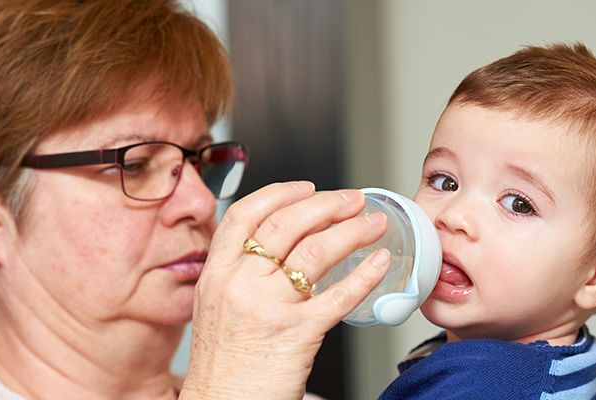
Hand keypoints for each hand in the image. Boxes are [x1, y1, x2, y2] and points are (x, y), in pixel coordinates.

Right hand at [180, 182, 389, 399]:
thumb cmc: (223, 367)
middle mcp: (239, 283)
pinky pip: (339, 295)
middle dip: (326, 203)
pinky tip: (379, 265)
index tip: (306, 187)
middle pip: (287, 223)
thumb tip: (279, 254)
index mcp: (216, 274)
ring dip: (352, 230)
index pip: (245, 214)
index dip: (280, 193)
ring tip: (372, 224)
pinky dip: (365, 276)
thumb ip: (241, 278)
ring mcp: (268, 307)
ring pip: (316, 251)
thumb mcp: (216, 310)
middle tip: (352, 199)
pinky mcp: (298, 333)